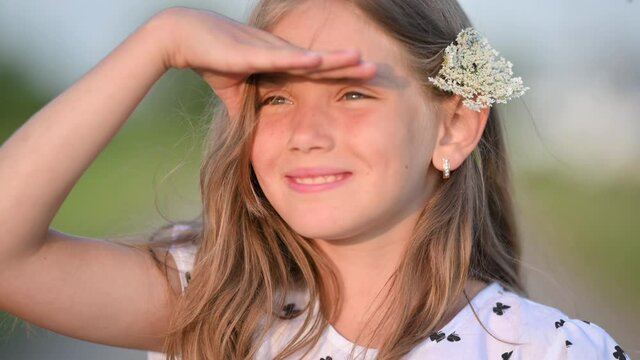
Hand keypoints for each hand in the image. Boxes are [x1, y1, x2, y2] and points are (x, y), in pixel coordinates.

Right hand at [149, 7, 375, 116]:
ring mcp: (269, 50)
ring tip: (361, 61)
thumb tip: (258, 136)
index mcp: (281, 64)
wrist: (183, 39)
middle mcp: (281, 54)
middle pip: (322, 63)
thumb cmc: (212, 61)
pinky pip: (280, 57)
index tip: (364, 84)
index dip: (341, 76)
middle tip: (377, 71)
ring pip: (308, 57)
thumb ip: (251, 112)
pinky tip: (320, 61)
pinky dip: (300, 60)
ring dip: (334, 60)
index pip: (318, 72)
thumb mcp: (238, 95)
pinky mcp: (252, 52)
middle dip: (349, 67)